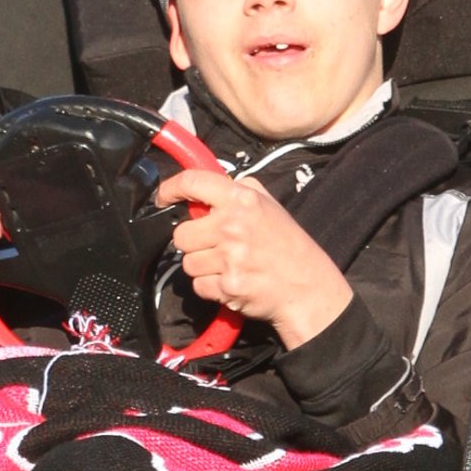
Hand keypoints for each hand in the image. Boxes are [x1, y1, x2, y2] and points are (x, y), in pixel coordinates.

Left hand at [155, 164, 353, 350]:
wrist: (307, 286)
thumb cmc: (288, 245)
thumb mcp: (270, 205)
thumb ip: (241, 190)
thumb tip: (209, 186)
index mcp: (242, 199)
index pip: (193, 182)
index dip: (170, 189)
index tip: (163, 198)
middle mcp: (233, 225)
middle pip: (181, 234)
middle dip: (192, 242)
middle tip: (212, 245)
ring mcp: (230, 257)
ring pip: (187, 263)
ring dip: (202, 267)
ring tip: (226, 265)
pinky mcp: (228, 286)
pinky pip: (198, 286)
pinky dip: (210, 288)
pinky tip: (230, 282)